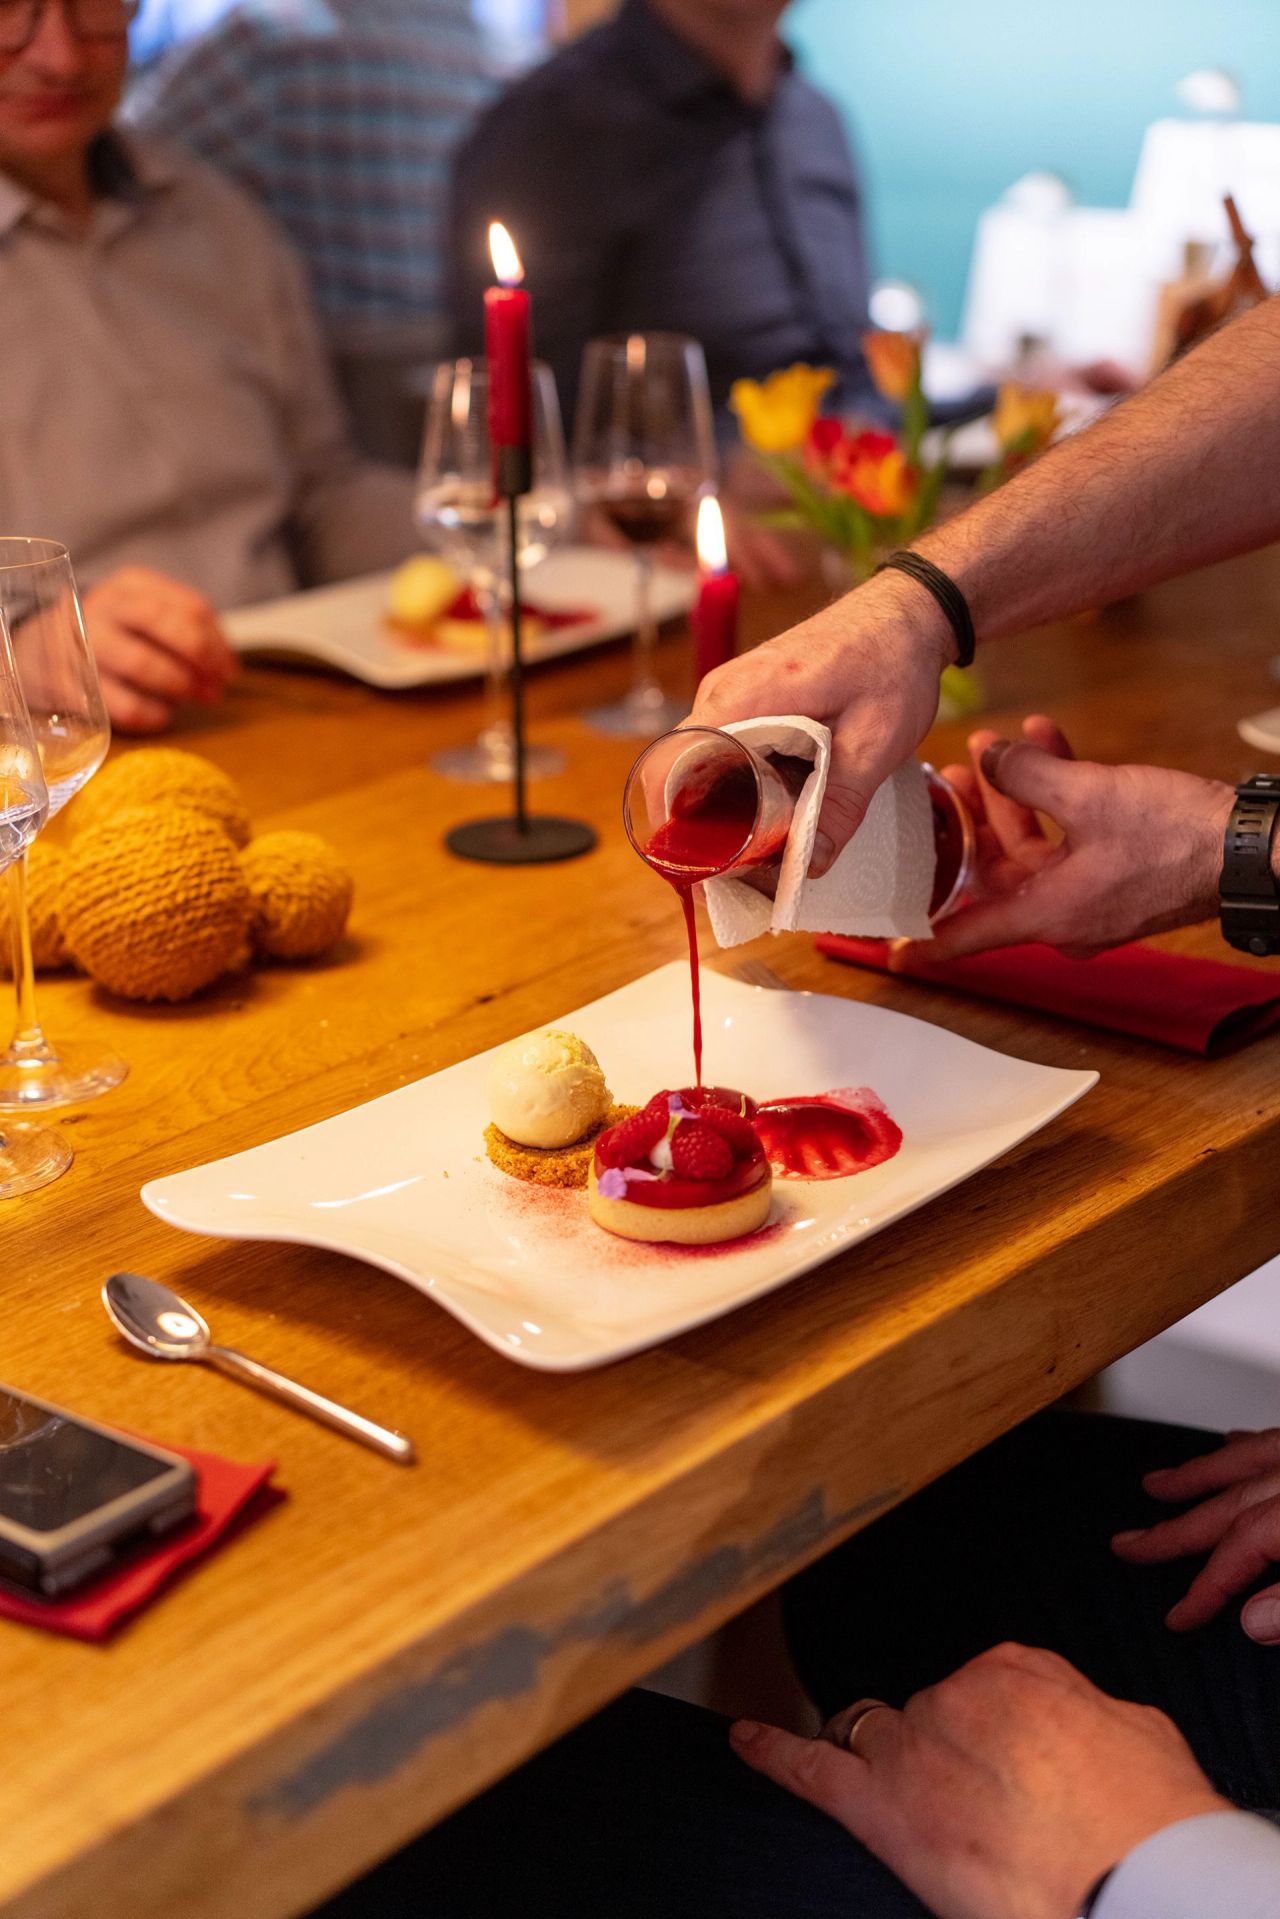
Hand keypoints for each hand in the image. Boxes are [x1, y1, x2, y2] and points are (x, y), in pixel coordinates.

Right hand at [83, 566, 237, 732]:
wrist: (42, 650)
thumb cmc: (113, 636)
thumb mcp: (146, 617)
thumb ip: (187, 631)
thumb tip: (225, 665)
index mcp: (131, 586)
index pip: (190, 607)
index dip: (217, 644)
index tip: (229, 671)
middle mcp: (104, 606)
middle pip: (164, 624)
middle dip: (200, 661)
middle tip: (215, 689)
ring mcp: (82, 642)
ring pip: (143, 664)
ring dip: (178, 688)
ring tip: (190, 700)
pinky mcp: (69, 682)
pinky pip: (122, 705)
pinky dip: (151, 715)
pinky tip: (160, 715)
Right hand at [690, 568, 953, 872]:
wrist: (907, 613)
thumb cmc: (892, 662)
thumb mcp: (874, 742)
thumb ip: (839, 806)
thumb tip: (809, 867)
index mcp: (743, 699)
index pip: (669, 767)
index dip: (673, 827)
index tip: (701, 874)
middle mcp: (722, 696)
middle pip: (680, 777)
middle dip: (701, 835)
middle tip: (738, 881)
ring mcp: (731, 699)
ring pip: (702, 771)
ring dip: (725, 816)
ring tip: (762, 857)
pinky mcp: (747, 706)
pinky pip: (726, 757)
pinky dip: (742, 793)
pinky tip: (777, 818)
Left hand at [732, 1643, 1225, 1918]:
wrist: (1132, 1886)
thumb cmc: (1150, 1821)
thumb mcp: (1136, 1734)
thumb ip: (1080, 1711)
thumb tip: (1067, 1725)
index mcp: (1014, 1671)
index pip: (980, 1689)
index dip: (988, 1735)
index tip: (1001, 1763)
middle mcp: (953, 1696)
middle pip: (926, 1718)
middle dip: (942, 1757)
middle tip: (976, 1807)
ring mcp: (911, 1748)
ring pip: (871, 1740)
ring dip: (884, 1767)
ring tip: (905, 1800)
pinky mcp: (879, 1807)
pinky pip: (809, 1769)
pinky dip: (771, 1751)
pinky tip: (744, 1738)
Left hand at [901, 726, 1232, 959]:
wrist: (1250, 849)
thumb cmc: (1177, 837)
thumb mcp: (1089, 794)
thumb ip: (1027, 776)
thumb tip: (989, 759)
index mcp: (1047, 915)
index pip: (969, 935)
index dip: (926, 942)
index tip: (890, 951)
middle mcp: (1064, 916)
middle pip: (996, 873)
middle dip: (974, 818)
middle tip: (955, 772)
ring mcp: (1093, 897)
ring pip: (1034, 848)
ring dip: (1015, 795)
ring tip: (997, 745)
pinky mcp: (1118, 875)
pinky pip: (1071, 838)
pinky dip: (1058, 797)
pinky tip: (1048, 742)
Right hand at [1113, 1430, 1279, 1641]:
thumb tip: (1252, 1623)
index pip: (1236, 1553)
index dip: (1205, 1589)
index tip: (1178, 1617)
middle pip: (1226, 1506)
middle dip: (1173, 1530)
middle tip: (1128, 1545)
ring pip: (1244, 1461)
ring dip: (1196, 1477)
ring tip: (1156, 1485)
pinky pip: (1275, 1442)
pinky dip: (1245, 1448)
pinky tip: (1231, 1443)